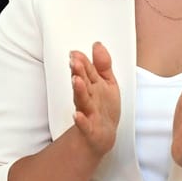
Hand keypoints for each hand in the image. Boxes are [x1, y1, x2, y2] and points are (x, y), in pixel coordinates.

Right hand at [70, 41, 121, 155]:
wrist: (102, 136)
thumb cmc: (103, 108)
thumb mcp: (107, 82)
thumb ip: (102, 64)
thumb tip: (97, 44)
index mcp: (92, 86)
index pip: (86, 71)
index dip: (81, 62)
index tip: (75, 53)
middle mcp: (88, 97)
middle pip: (82, 83)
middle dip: (78, 72)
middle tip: (74, 61)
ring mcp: (88, 113)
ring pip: (82, 100)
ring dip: (79, 91)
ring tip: (76, 81)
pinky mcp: (89, 129)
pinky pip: (84, 125)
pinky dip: (80, 120)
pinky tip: (77, 115)